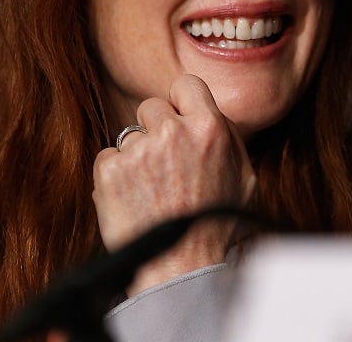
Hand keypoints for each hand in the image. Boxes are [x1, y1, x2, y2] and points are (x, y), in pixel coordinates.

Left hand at [93, 74, 257, 293]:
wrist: (180, 266)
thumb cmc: (215, 222)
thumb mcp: (244, 175)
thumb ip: (227, 137)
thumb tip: (210, 113)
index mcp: (209, 127)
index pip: (185, 84)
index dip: (180, 101)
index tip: (177, 117)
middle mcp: (173, 132)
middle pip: (151, 107)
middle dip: (155, 129)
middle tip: (163, 163)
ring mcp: (138, 150)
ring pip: (129, 135)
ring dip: (137, 156)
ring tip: (151, 189)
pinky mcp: (110, 170)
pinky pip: (108, 157)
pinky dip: (115, 175)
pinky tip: (133, 197)